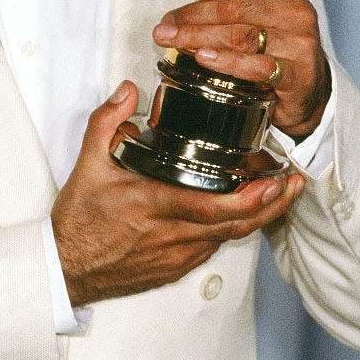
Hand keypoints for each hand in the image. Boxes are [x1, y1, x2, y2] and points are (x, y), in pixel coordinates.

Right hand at [51, 82, 304, 306]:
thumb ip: (107, 121)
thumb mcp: (87, 163)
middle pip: (235, 226)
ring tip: (275, 192)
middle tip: (293, 183)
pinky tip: (238, 214)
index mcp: (153, 207)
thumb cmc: (79, 221)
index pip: (213, 208)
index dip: (250, 198)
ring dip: (255, 217)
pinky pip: (212, 249)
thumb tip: (128, 90)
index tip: (273, 180)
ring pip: (228, 239)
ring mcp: (176, 257)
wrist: (66, 268)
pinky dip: (230, 230)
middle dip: (271, 205)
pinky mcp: (175, 270)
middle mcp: (171, 237)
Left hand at [153, 0, 330, 138]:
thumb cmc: (275, 36)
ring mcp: (299, 44)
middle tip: (165, 26)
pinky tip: (203, 58)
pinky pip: (258, 67)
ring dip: (199, 38)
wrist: (307, 84)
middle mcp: (295, 12)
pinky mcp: (298, 75)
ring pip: (241, 37)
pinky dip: (227, 62)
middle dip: (194, 16)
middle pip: (236, 9)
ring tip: (172, 40)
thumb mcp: (258, 1)